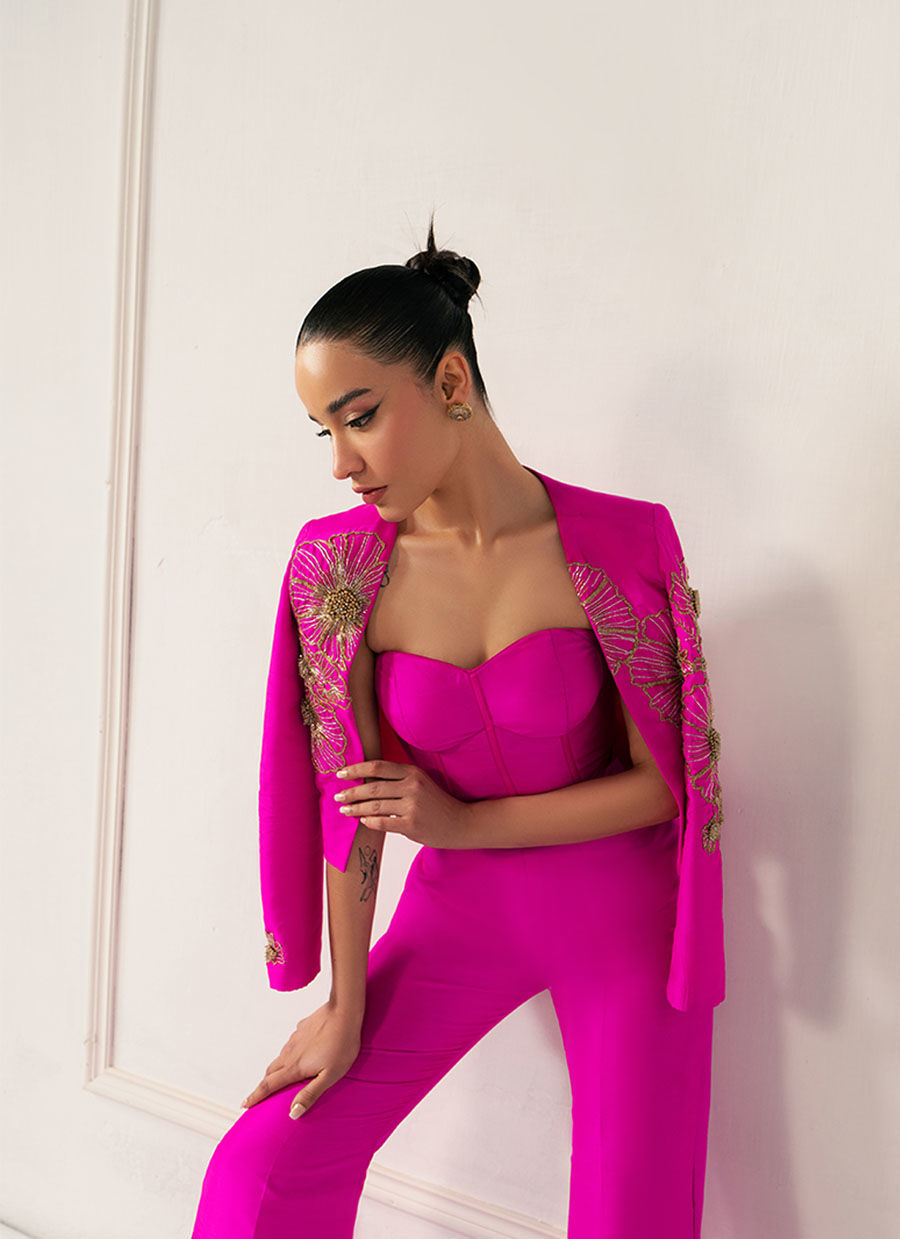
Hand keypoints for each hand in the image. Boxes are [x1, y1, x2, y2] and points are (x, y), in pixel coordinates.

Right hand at [240, 1000, 361, 1118]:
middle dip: (264, 1084)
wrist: (344, 1011)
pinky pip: (291, 1044)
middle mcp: (290, 1052)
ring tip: (282, 1077)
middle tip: (260, 1094)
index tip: (244, 1104)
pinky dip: (290, 1054)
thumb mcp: (330, 1075)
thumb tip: (293, 1113)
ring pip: (281, 1057)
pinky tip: (300, 1054)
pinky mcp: (302, 1028)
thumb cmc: (342, 1046)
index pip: (269, 1085)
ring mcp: (295, 1038)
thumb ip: (311, 1094)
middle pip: (271, 1071)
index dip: (255, 1096)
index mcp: (295, 1067)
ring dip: (277, 1069)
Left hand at [333, 759, 471, 847]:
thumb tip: (366, 780)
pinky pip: (383, 823)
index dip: (356, 769)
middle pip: (373, 787)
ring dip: (356, 808)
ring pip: (375, 805)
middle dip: (351, 792)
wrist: (460, 823)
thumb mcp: (420, 783)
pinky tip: (363, 821)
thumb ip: (397, 780)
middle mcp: (412, 787)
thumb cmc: (437, 803)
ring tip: (345, 810)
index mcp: (412, 773)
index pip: (378, 767)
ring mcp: (412, 806)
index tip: (341, 774)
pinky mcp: (411, 825)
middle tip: (338, 797)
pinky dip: (369, 821)